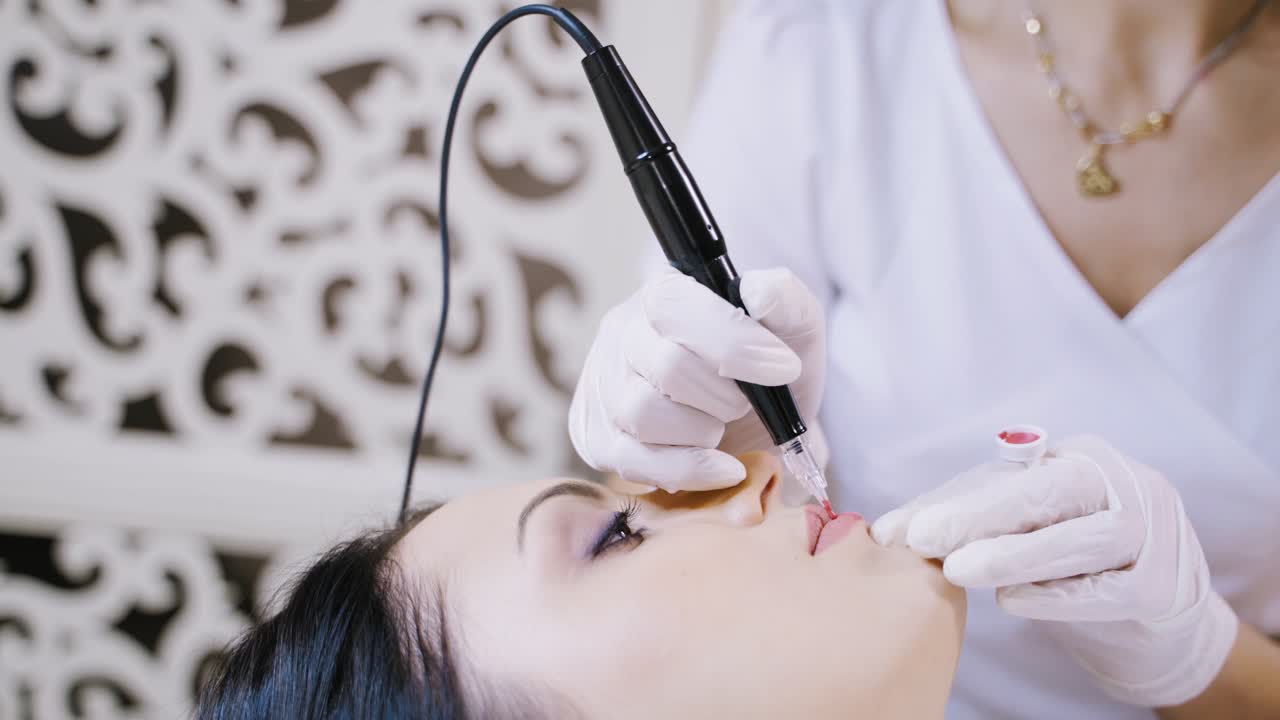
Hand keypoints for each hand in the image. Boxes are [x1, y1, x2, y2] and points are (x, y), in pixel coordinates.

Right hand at [569, 267, 825, 491]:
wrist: (754, 424)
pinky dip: (690, 470)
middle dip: (725, 396)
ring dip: (703, 432)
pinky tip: (724, 467)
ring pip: (643, 414)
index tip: (784, 368)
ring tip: (722, 427)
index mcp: (664, 295)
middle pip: (667, 367)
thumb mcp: (792, 328)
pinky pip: (634, 462)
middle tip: (747, 403)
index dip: (733, 341)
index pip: (676, 306)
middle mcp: (622, 334)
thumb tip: (758, 292)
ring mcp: (604, 389)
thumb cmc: (766, 369)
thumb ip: (786, 300)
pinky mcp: (598, 439)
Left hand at [871, 435, 1238, 706]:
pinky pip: (1109, 590)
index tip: (895, 530)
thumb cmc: (1077, 563)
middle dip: (979, 513)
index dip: (950, 501)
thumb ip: (968, 521)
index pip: (1008, 477)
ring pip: (1082, 538)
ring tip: (960, 569)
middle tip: (922, 539)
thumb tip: (886, 531)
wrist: (1162, 616)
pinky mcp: (1164, 586)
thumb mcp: (1026, 530)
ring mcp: (1153, 532)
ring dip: (1016, 554)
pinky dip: (1059, 596)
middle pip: (1047, 492)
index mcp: (1080, 459)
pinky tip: (1014, 600)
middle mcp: (1122, 483)